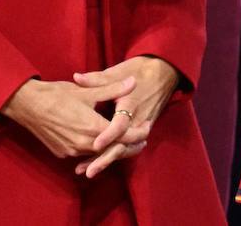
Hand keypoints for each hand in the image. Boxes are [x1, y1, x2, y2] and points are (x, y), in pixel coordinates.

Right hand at [0, 75, 135, 159]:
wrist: (27, 105)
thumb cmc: (57, 94)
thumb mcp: (87, 90)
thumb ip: (113, 89)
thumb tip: (133, 82)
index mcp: (92, 127)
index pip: (123, 136)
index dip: (138, 134)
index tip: (147, 127)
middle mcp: (83, 144)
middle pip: (113, 149)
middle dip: (129, 144)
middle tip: (142, 137)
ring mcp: (71, 151)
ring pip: (99, 154)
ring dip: (113, 148)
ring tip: (125, 139)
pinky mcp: (62, 153)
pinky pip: (84, 155)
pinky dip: (96, 150)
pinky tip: (101, 142)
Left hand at [72, 56, 180, 177]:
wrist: (164, 72)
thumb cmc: (140, 69)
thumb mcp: (118, 71)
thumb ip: (97, 79)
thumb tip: (76, 77)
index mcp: (131, 103)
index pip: (121, 124)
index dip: (109, 135)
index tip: (95, 144)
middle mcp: (138, 119)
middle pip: (123, 145)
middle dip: (105, 159)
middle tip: (87, 172)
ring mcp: (142, 126)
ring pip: (125, 149)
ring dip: (107, 160)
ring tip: (88, 172)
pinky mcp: (142, 129)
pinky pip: (128, 146)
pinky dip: (115, 155)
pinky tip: (100, 162)